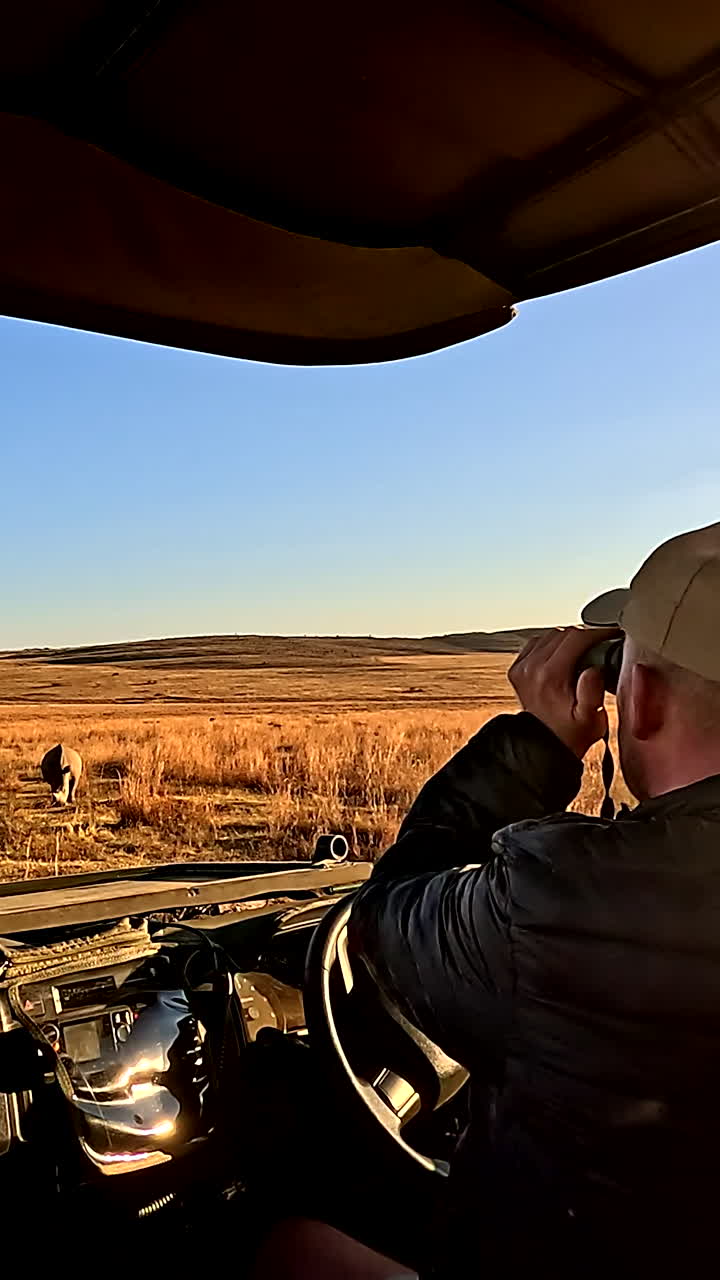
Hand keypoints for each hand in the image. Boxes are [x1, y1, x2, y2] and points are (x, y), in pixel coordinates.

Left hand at [508, 627, 617, 758]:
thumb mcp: (591, 719)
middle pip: (563, 633)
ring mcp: (522, 667)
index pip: (576, 638)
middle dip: (586, 636)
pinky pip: (537, 644)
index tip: (612, 635)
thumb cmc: (572, 734)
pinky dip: (553, 644)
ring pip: (550, 636)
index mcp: (550, 675)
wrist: (545, 746)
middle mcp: (531, 668)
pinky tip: (566, 655)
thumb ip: (593, 692)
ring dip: (570, 639)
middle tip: (602, 645)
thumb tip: (594, 669)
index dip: (598, 633)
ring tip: (586, 651)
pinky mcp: (517, 669)